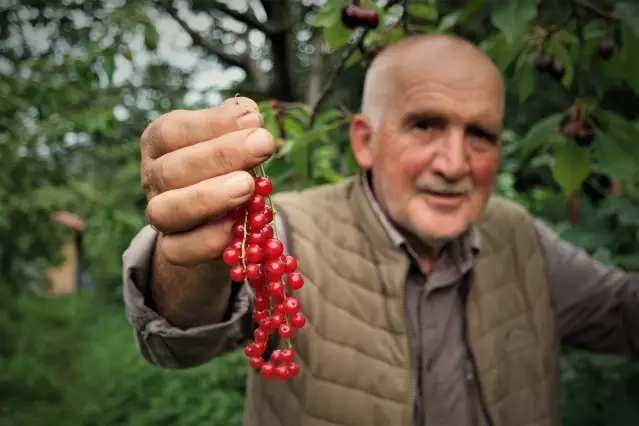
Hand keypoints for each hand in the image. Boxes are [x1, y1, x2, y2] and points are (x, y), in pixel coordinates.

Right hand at [141, 97, 274, 265]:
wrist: (220, 220)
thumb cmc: (227, 167)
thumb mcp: (232, 139)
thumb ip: (238, 125)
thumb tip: (248, 114)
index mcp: (161, 142)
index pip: (172, 130)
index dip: (211, 124)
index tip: (255, 120)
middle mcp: (154, 178)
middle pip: (172, 169)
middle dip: (220, 156)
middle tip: (264, 145)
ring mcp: (160, 216)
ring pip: (166, 211)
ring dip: (208, 198)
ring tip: (248, 186)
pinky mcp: (172, 249)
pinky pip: (178, 250)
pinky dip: (205, 240)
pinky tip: (234, 228)